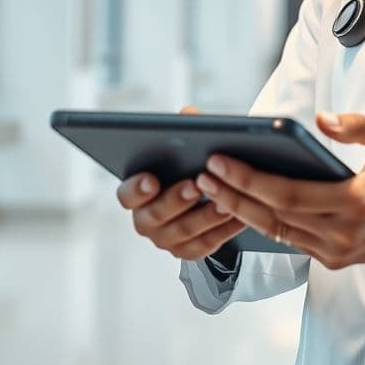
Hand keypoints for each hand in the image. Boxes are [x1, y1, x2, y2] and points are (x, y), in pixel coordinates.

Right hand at [115, 105, 245, 260]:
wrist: (211, 195)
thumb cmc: (193, 166)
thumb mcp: (190, 146)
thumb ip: (187, 129)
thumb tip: (188, 112)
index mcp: (138, 193)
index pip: (127, 195)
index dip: (136, 189)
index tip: (152, 179)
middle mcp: (146, 219)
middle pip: (153, 216)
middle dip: (175, 201)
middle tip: (196, 185)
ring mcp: (166, 238)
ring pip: (182, 232)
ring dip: (204, 216)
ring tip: (225, 201)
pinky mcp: (189, 251)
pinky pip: (203, 246)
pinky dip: (221, 232)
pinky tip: (237, 217)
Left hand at [194, 111, 364, 270]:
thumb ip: (360, 125)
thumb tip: (320, 120)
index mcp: (357, 201)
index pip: (289, 194)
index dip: (250, 179)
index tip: (220, 160)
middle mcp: (343, 233)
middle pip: (273, 216)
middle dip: (233, 193)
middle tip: (203, 173)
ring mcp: (336, 251)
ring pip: (275, 232)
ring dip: (239, 210)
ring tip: (211, 187)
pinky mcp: (332, 260)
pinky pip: (288, 241)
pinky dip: (261, 223)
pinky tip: (239, 204)